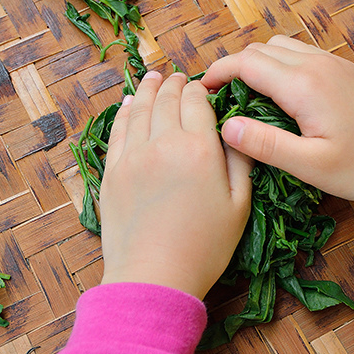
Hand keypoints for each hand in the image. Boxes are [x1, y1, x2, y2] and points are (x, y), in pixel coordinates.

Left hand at [99, 72, 252, 299]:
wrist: (153, 277)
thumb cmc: (204, 247)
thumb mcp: (239, 206)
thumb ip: (240, 162)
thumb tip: (238, 132)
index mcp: (199, 149)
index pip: (198, 102)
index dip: (202, 90)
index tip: (205, 87)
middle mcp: (163, 143)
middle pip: (168, 100)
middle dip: (176, 84)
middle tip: (179, 76)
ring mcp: (133, 156)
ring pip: (141, 109)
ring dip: (149, 89)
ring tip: (154, 76)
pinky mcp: (112, 172)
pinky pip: (118, 131)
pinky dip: (125, 112)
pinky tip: (130, 103)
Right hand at [201, 36, 353, 199]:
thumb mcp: (312, 166)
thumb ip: (266, 145)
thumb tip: (226, 127)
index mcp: (303, 86)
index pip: (245, 63)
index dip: (217, 73)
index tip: (203, 93)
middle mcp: (314, 64)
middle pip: (257, 50)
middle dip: (232, 68)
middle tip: (219, 99)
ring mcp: (329, 61)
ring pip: (277, 46)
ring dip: (255, 64)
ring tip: (245, 96)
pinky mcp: (339, 66)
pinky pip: (297, 52)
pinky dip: (277, 64)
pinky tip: (278, 93)